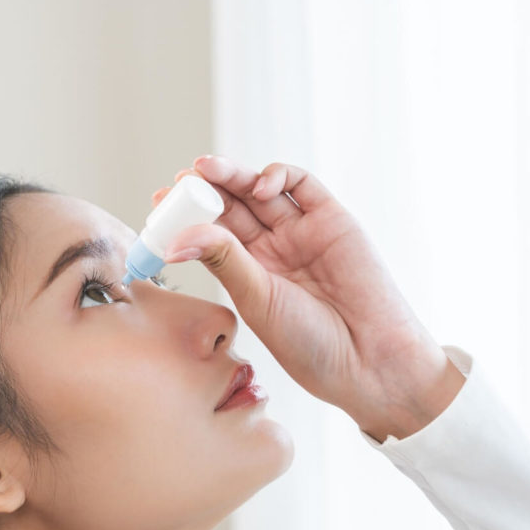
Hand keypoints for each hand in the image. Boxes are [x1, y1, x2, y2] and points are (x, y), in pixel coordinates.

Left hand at [156, 155, 464, 440]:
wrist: (370, 360)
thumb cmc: (311, 344)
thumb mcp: (256, 300)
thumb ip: (224, 260)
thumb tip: (177, 237)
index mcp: (248, 274)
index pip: (209, 234)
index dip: (185, 217)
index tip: (158, 207)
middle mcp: (273, 249)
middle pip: (231, 206)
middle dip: (203, 189)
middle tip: (179, 181)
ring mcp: (302, 231)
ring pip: (259, 191)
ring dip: (232, 175)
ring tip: (206, 169)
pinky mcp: (332, 218)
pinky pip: (300, 185)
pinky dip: (276, 177)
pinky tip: (257, 187)